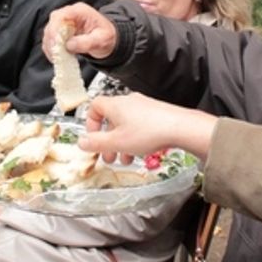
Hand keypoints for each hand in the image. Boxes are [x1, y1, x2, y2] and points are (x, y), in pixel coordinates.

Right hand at [43, 4, 116, 60]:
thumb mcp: (102, 40)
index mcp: (79, 11)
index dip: (55, 29)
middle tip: (55, 54)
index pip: (61, 16)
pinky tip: (57, 57)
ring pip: (49, 32)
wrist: (107, 38)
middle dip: (51, 40)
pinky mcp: (60, 32)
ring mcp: (63, 22)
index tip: (55, 44)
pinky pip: (51, 40)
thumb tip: (69, 45)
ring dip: (50, 46)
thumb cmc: (107, 36)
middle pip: (52, 23)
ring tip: (57, 58)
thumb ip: (87, 42)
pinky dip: (51, 49)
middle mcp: (69, 14)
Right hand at [80, 93, 216, 161]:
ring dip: (122, 143)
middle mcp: (128, 102)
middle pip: (111, 119)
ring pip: (125, 125)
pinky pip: (139, 125)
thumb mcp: (116, 142)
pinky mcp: (156, 113)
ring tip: (126, 159)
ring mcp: (144, 106)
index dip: (90, 123)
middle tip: (109, 156)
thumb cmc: (149, 132)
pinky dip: (135, 138)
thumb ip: (96, 143)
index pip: (94, 106)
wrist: (180, 128)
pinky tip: (141, 152)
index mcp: (115, 105)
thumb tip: (81, 142)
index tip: (93, 138)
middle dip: (108, 140)